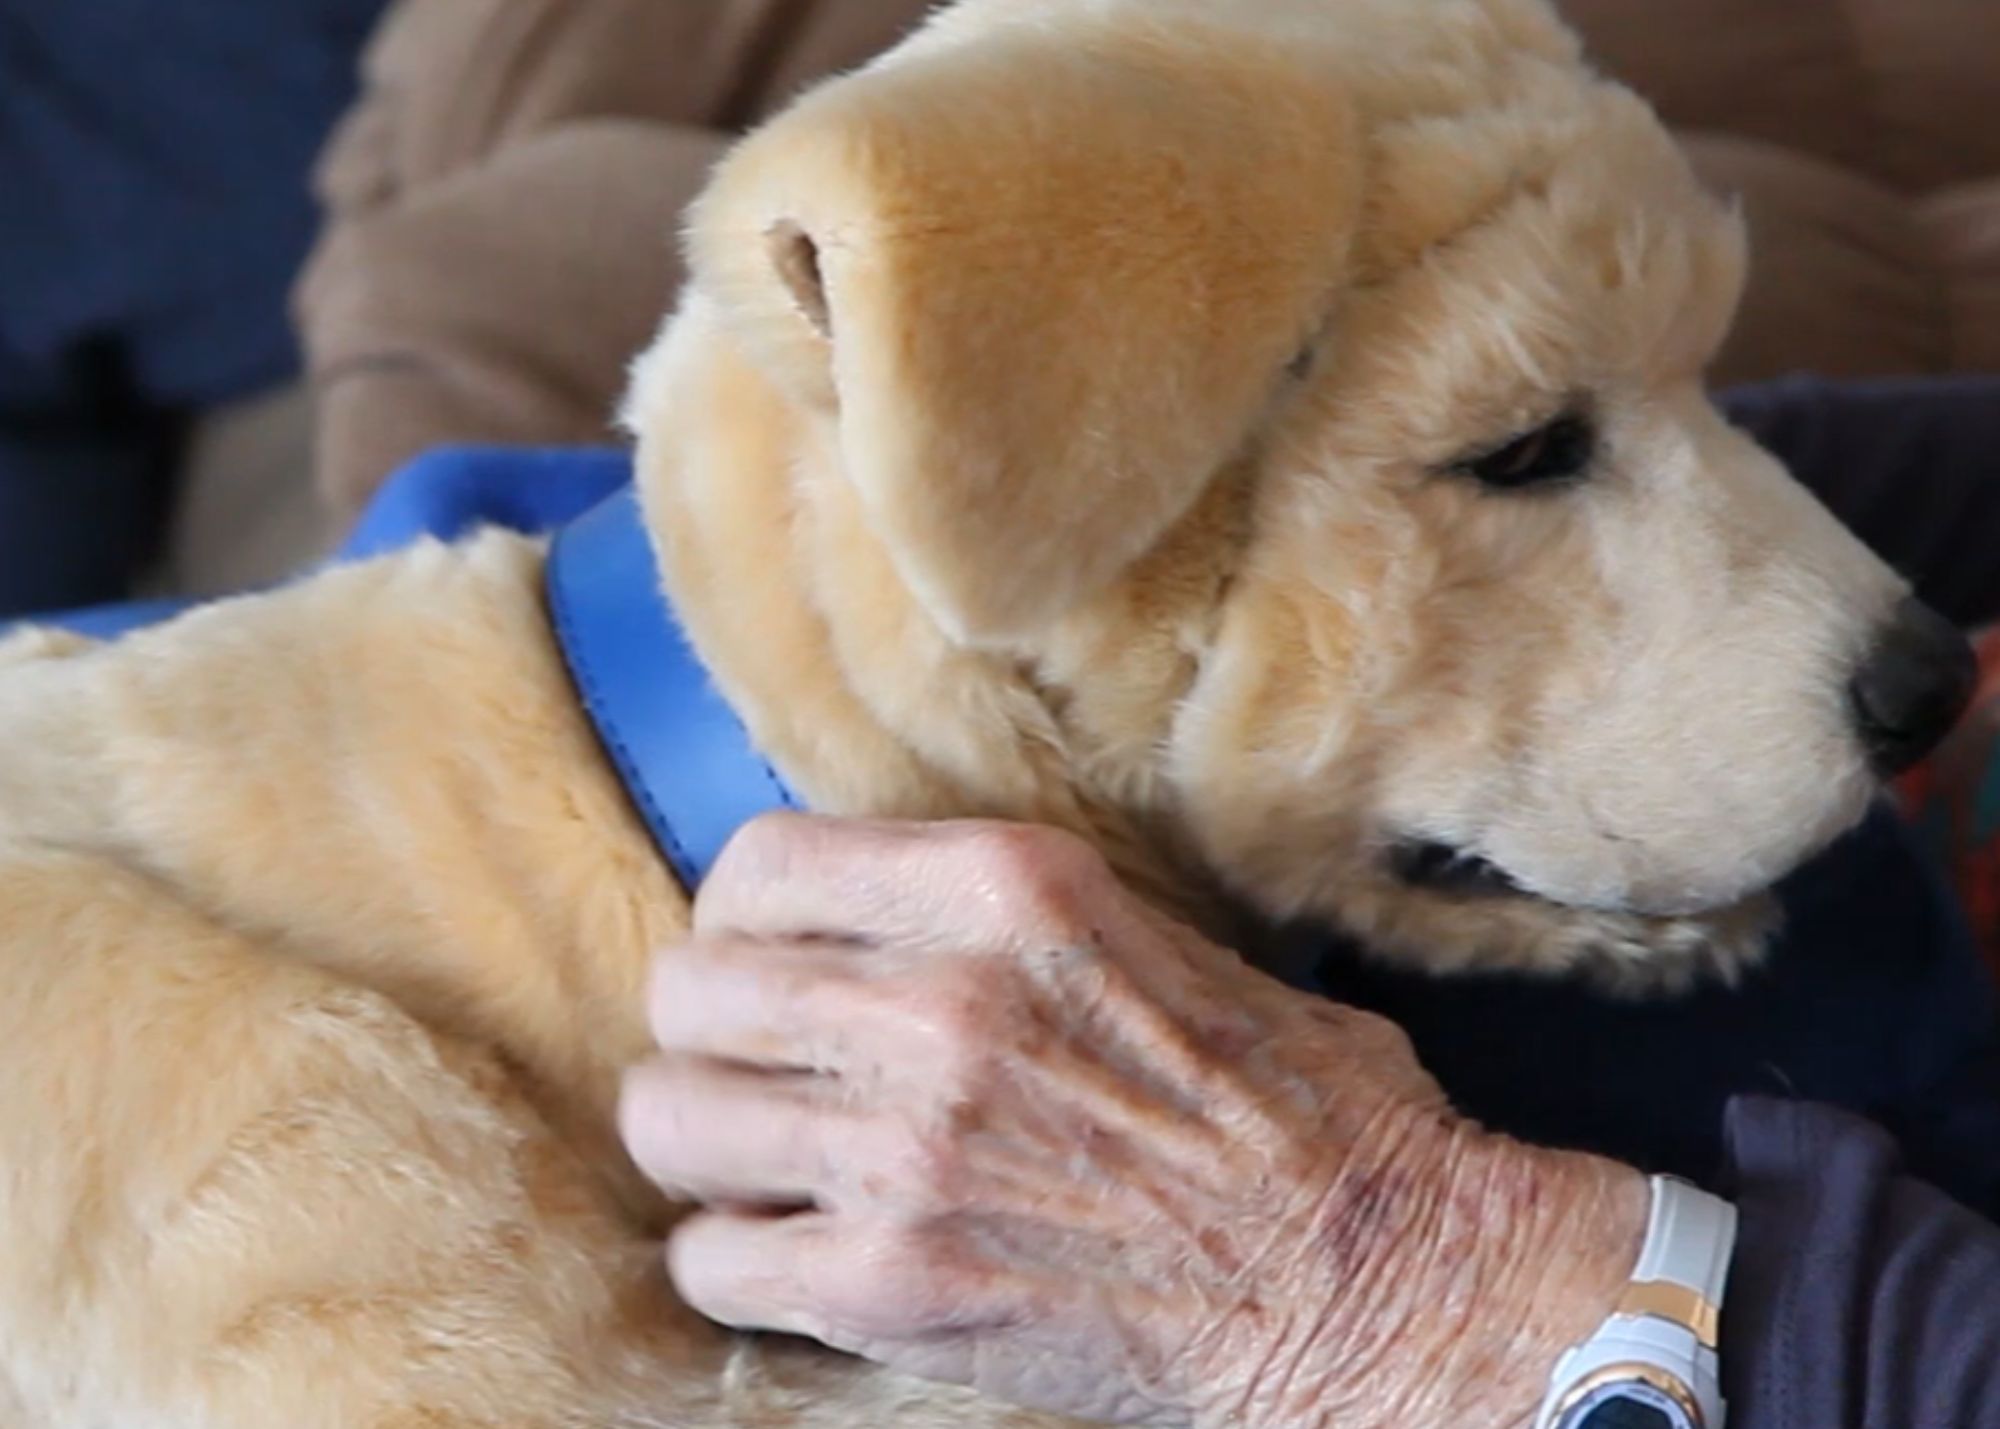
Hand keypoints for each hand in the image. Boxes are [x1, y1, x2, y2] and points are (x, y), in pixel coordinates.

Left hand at [620, 815, 1644, 1428]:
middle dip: (709, 1033)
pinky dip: (738, 1262)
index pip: (760, 864)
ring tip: (758, 1165)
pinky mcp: (893, 1285)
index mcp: (1011, 891)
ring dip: (704, 1146)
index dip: (742, 919)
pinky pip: (710, 1260)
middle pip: (690, 988)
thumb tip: (869, 922)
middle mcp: (939, 1002)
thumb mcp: (1156, 937)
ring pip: (670, 1118)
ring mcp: (905, 1147)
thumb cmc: (1294, 1107)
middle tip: (757, 1070)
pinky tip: (796, 1257)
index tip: (767, 960)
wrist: (1372, 1276)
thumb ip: (997, 920)